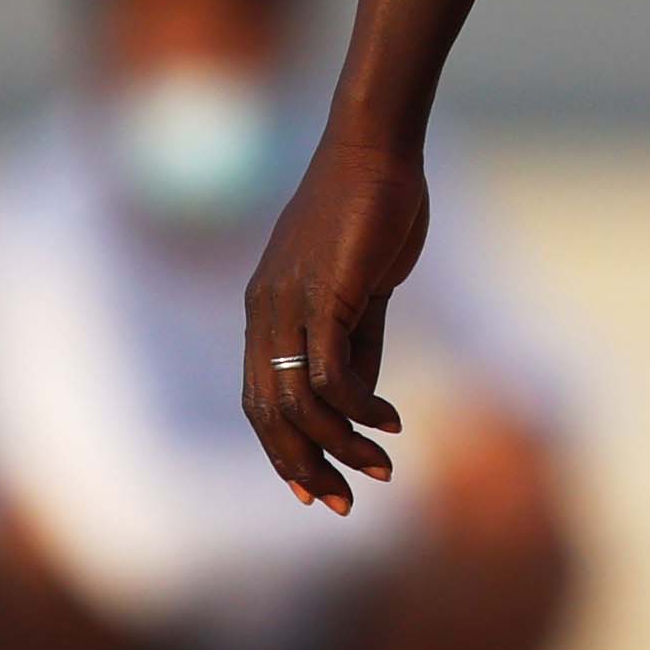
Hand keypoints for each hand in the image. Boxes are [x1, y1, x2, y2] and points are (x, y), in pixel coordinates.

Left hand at [243, 122, 432, 513]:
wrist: (375, 147)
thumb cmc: (370, 208)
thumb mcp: (360, 288)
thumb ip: (357, 342)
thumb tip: (361, 400)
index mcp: (266, 311)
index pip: (258, 401)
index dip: (283, 451)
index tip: (318, 488)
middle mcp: (266, 313)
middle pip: (267, 415)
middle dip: (305, 466)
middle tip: (344, 502)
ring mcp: (289, 304)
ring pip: (296, 404)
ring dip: (340, 446)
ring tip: (382, 465)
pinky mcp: (323, 295)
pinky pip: (330, 374)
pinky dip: (358, 408)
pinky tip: (391, 420)